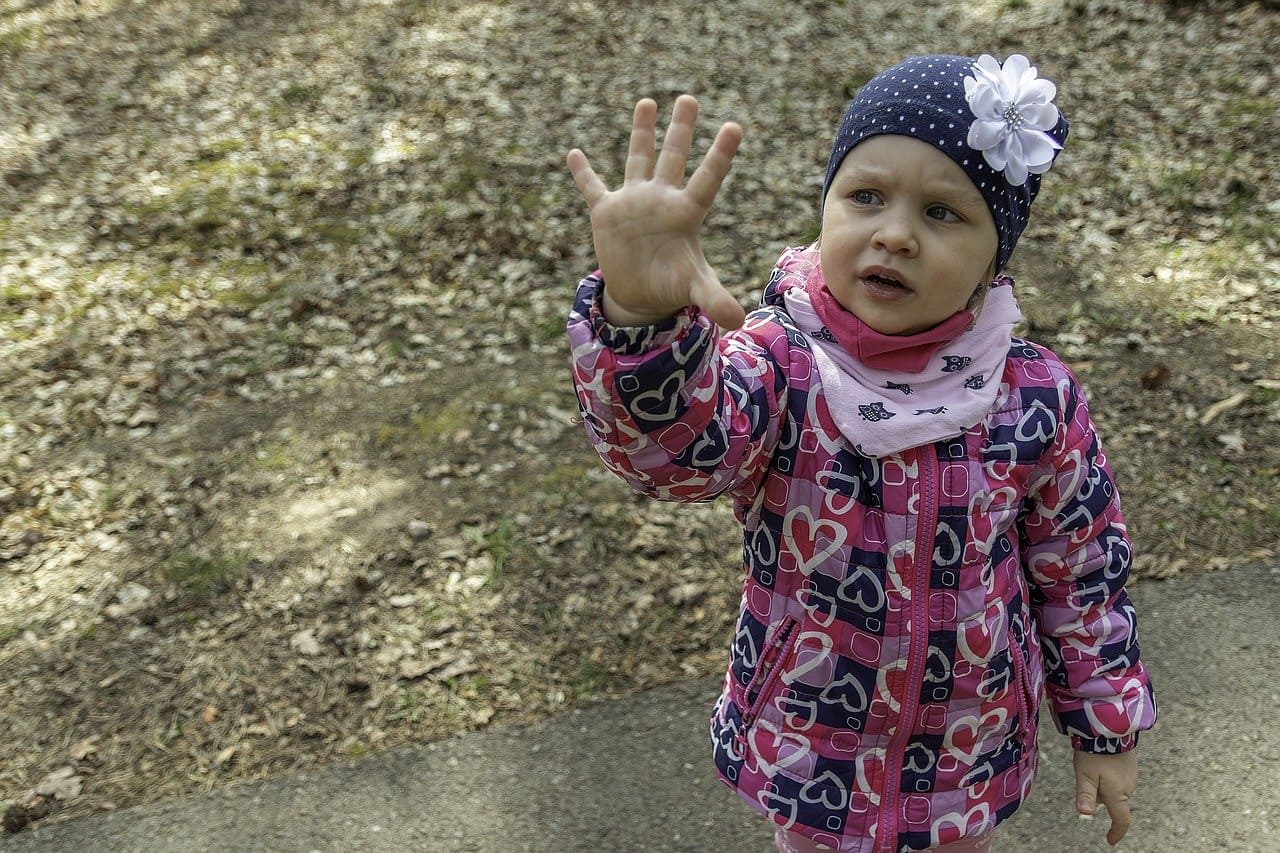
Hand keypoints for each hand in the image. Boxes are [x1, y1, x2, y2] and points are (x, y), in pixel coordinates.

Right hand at [566, 95, 745, 328]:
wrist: (642, 293)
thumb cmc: (672, 285)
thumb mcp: (694, 290)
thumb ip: (714, 298)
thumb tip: (737, 320)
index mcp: (686, 213)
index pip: (707, 179)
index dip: (719, 155)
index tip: (734, 126)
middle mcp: (662, 200)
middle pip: (673, 157)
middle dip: (680, 129)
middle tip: (688, 98)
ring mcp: (634, 202)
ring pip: (638, 159)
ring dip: (641, 133)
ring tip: (648, 102)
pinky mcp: (607, 213)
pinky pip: (593, 188)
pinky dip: (583, 173)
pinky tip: (574, 154)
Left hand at [1073, 749, 1137, 845]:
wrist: (1109, 728)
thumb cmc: (1095, 752)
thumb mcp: (1084, 774)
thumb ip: (1085, 795)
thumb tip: (1084, 814)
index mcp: (1117, 794)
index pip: (1121, 820)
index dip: (1116, 832)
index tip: (1110, 840)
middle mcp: (1128, 788)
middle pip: (1111, 801)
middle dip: (1099, 794)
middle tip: (1087, 775)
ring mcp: (1132, 777)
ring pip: (1113, 789)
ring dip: (1103, 783)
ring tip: (1094, 764)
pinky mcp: (1132, 766)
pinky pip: (1118, 778)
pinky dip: (1108, 774)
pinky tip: (1101, 760)